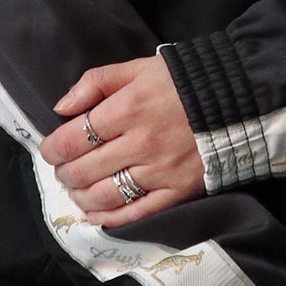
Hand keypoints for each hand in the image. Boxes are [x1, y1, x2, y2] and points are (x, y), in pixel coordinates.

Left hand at [38, 54, 204, 225]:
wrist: (236, 98)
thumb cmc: (182, 80)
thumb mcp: (139, 67)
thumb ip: (97, 81)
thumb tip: (61, 107)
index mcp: (127, 108)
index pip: (73, 137)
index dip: (53, 148)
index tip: (49, 150)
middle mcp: (139, 143)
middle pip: (84, 169)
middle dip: (64, 172)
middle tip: (62, 170)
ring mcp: (158, 172)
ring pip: (104, 195)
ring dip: (80, 196)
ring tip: (76, 190)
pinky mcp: (176, 192)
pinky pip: (135, 214)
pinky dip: (108, 218)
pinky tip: (95, 214)